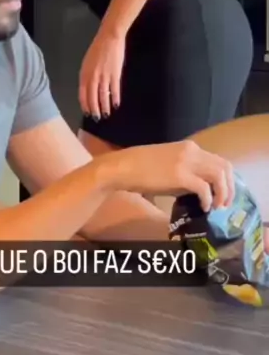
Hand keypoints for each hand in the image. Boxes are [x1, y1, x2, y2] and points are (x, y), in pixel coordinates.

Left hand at [79, 31, 125, 119]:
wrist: (109, 37)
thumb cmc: (98, 48)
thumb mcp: (87, 62)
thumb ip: (87, 75)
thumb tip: (88, 88)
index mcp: (84, 73)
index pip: (82, 93)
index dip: (85, 104)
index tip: (86, 111)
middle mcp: (92, 76)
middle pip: (92, 97)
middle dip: (94, 109)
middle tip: (96, 117)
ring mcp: (104, 76)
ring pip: (103, 95)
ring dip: (104, 106)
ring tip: (106, 114)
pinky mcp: (115, 74)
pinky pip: (114, 89)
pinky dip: (115, 98)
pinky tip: (116, 104)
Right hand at [107, 139, 234, 212]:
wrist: (123, 167)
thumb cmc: (142, 167)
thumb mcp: (169, 164)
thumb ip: (186, 171)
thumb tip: (200, 189)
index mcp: (190, 147)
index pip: (219, 160)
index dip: (226, 178)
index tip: (224, 193)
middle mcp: (192, 151)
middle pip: (225, 167)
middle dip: (230, 187)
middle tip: (226, 203)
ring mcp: (187, 162)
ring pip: (219, 175)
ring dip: (223, 193)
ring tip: (218, 207)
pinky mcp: (180, 176)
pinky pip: (204, 188)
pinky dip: (208, 199)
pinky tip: (204, 207)